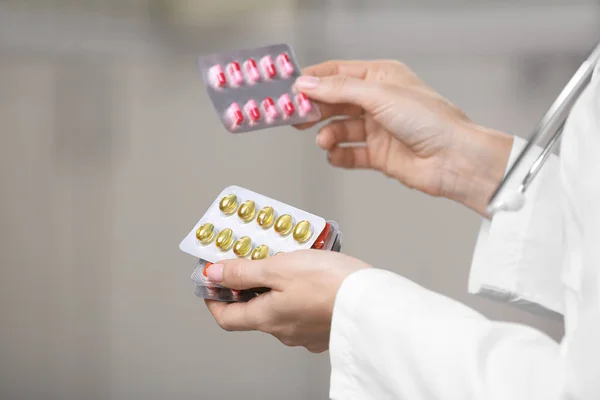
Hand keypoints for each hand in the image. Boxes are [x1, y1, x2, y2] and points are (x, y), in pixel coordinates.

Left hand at [204, 250, 370, 352]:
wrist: (374, 301)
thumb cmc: (330, 284)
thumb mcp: (279, 267)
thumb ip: (243, 271)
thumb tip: (213, 275)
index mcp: (267, 318)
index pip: (226, 318)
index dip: (213, 299)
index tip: (211, 282)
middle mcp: (284, 331)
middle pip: (254, 311)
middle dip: (249, 285)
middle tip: (254, 258)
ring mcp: (306, 333)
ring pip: (281, 308)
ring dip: (277, 287)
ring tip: (288, 260)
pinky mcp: (325, 327)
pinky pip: (303, 309)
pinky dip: (299, 292)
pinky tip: (311, 274)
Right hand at [293, 60, 512, 216]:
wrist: (453, 159)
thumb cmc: (431, 121)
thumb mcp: (379, 96)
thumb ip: (339, 91)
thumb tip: (308, 85)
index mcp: (380, 78)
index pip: (338, 73)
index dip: (313, 80)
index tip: (291, 90)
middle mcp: (378, 102)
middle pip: (334, 102)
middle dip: (315, 109)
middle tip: (297, 117)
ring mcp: (378, 129)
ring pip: (339, 129)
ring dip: (327, 135)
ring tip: (324, 141)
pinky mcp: (378, 155)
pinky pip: (349, 154)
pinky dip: (339, 155)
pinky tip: (336, 155)